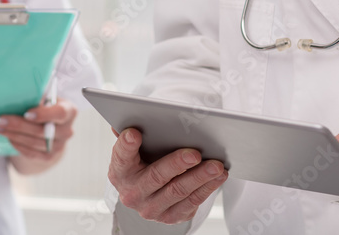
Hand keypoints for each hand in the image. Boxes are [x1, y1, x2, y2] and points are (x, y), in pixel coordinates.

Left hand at [0, 98, 76, 167]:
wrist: (52, 132)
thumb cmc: (46, 109)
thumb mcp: (46, 100)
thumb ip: (38, 98)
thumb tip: (17, 95)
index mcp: (69, 111)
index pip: (59, 113)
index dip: (43, 114)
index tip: (26, 113)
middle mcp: (67, 130)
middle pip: (42, 130)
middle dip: (18, 125)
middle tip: (0, 119)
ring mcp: (59, 146)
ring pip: (33, 142)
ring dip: (13, 135)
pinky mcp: (49, 157)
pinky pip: (31, 153)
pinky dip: (18, 145)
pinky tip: (8, 137)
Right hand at [108, 127, 227, 223]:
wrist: (147, 194)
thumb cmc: (143, 163)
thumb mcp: (134, 151)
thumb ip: (131, 136)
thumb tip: (130, 121)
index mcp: (120, 171)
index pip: (121, 155)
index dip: (126, 145)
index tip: (135, 133)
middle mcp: (132, 193)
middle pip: (157, 176)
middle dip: (177, 164)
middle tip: (195, 154)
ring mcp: (151, 208)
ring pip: (179, 191)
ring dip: (200, 177)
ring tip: (216, 165)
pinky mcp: (170, 217)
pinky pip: (192, 202)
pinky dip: (207, 188)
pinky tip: (218, 176)